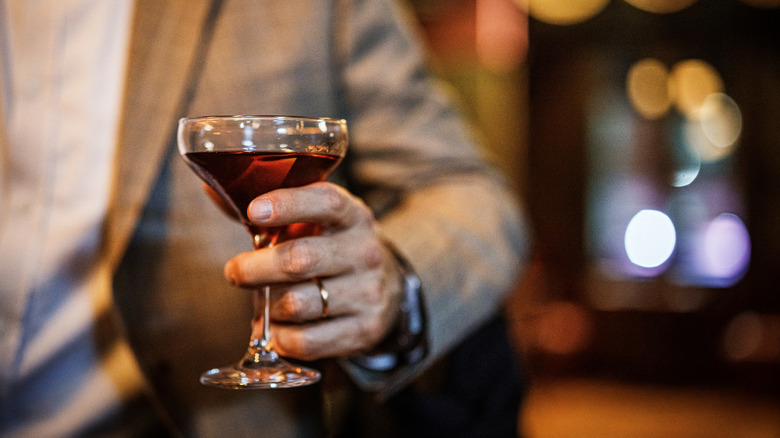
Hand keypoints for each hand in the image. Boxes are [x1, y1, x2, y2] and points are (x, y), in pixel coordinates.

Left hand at [223, 182, 403, 360]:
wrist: (385, 290)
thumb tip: (213, 190)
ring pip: (298, 303)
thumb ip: (271, 212)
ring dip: (267, 306)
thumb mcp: (317, 222)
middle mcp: (365, 252)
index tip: (254, 211)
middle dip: (254, 268)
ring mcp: (368, 293)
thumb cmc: (333, 248)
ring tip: (262, 302)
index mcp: (352, 216)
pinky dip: (281, 337)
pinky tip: (278, 329)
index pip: (325, 202)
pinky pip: (306, 340)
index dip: (287, 204)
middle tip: (234, 271)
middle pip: (299, 259)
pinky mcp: (364, 330)